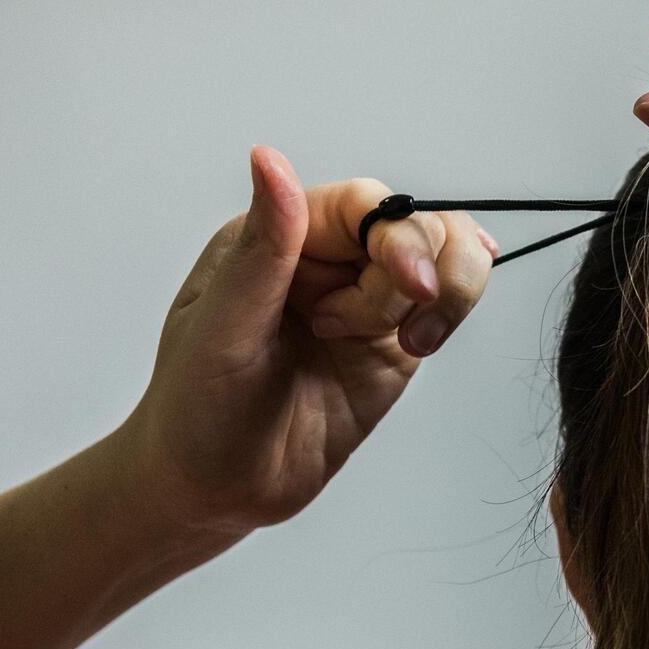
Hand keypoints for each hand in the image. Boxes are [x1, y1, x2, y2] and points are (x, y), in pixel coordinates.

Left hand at [113, 148, 492, 536]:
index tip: (410, 285)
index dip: (400, 234)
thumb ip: (262, 248)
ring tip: (411, 343)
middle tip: (403, 332)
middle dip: (422, 270)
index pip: (362, 204)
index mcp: (275, 239)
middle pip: (415, 224)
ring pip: (442, 255)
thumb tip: (269, 158)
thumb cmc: (196, 410)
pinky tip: (425, 340)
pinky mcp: (392, 344)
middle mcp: (325, 261)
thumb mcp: (222, 330)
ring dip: (446, 293)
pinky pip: (444, 303)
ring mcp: (364, 301)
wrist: (215, 491)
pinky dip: (453, 313)